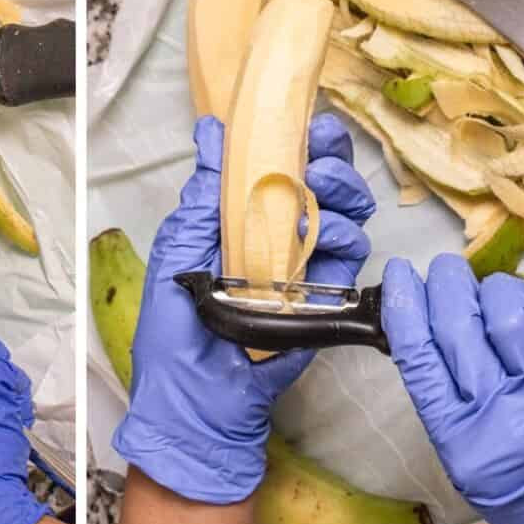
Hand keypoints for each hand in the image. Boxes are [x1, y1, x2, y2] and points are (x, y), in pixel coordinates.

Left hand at [112, 114, 375, 503]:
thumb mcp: (179, 253)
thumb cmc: (175, 332)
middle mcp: (275, 236)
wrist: (198, 401)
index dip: (297, 140)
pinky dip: (343, 238)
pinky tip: (326, 238)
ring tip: (318, 200)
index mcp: (237, 220)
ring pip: (345, 212)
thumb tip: (212, 132)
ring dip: (340, 194)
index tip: (308, 122)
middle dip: (331, 160)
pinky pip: (348, 255)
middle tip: (322, 157)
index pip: (276, 167)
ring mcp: (303, 265)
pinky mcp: (324, 297)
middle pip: (321, 182)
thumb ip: (203, 195)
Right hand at [382, 254, 523, 523]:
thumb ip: (442, 401)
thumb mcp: (462, 458)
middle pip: (458, 324)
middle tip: (443, 271)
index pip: (418, 353)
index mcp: (459, 435)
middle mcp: (502, 410)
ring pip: (509, 312)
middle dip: (444, 283)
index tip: (397, 276)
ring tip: (493, 294)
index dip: (402, 304)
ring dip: (493, 289)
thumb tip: (426, 333)